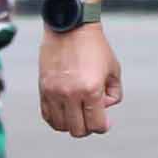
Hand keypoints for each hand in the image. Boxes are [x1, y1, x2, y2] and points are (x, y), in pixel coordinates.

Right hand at [39, 21, 122, 137]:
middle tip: (91, 115)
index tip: (105, 121)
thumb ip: (114, 94)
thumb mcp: (113, 69)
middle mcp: (71, 94)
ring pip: (61, 126)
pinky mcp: (43, 88)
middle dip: (88, 127)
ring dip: (71, 123)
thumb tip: (104, 110)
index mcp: (91, 89)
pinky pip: (47, 115)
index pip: (96, 125)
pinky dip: (57, 118)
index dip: (103, 126)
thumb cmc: (95, 47)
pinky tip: (65, 109)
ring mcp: (54, 92)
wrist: (70, 26)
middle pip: (78, 130)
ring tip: (78, 111)